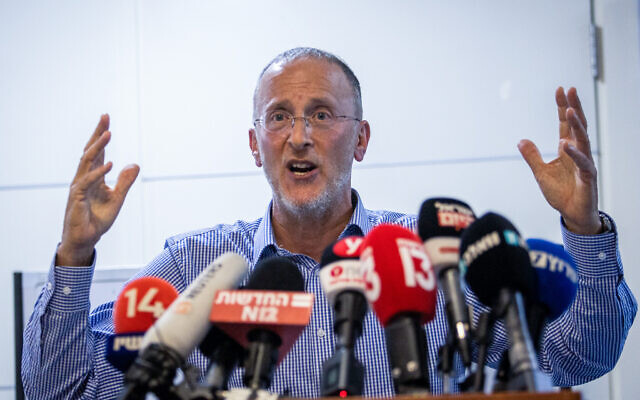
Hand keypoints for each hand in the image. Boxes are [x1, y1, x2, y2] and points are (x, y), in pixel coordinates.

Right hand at [57, 114, 139, 265]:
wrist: (85, 239)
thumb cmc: (98, 219)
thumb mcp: (117, 198)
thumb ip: (125, 182)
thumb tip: (134, 164)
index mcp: (93, 177)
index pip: (97, 152)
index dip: (101, 136)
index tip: (106, 119)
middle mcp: (84, 178)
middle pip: (90, 151)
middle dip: (97, 134)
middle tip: (105, 117)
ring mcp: (79, 187)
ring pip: (87, 162)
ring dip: (98, 148)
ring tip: (108, 134)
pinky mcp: (77, 199)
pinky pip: (87, 182)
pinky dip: (99, 173)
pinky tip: (110, 164)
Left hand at [518, 87, 600, 234]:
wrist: (572, 214)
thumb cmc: (560, 194)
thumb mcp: (540, 173)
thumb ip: (532, 156)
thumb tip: (521, 140)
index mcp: (567, 150)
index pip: (565, 124)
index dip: (562, 107)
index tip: (560, 89)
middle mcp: (578, 152)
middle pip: (576, 125)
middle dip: (573, 107)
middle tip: (569, 90)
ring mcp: (584, 163)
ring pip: (582, 139)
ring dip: (575, 124)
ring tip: (568, 110)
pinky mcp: (588, 176)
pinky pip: (582, 162)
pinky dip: (573, 152)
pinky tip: (565, 143)